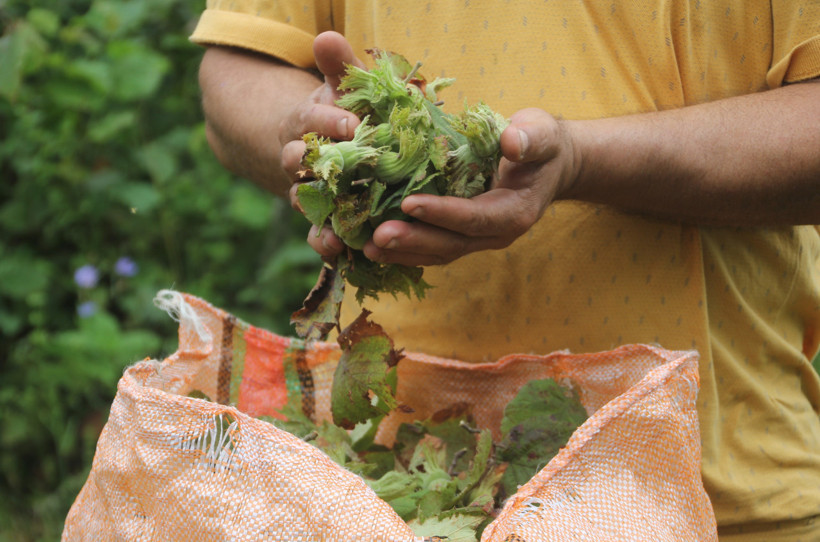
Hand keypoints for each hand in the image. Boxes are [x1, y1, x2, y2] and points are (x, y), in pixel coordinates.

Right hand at [282, 31, 364, 257]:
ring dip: (318, 213)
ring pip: (303, 201)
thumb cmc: (337, 114)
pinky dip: (324, 243)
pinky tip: (340, 253)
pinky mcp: (320, 216)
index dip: (328, 122)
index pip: (310, 119)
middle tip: (337, 171)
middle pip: (296, 162)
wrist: (314, 149)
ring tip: (335, 230)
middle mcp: (297, 158)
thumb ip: (338, 67)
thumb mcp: (338, 89)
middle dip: (313, 166)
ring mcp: (305, 189)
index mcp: (304, 123)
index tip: (352, 123)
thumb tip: (326, 36)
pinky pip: (316, 232)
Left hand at [362, 108, 578, 266]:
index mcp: (514, 213)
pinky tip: (378, 247)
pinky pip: (433, 249)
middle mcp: (495, 234)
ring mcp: (479, 240)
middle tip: (377, 236)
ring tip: (368, 248)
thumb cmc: (542, 145)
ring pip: (439, 252)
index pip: (473, 218)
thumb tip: (512, 141)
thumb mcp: (543, 133)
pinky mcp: (464, 238)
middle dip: (413, 241)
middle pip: (450, 244)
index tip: (408, 203)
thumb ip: (532, 138)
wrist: (549, 166)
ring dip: (403, 252)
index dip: (441, 213)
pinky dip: (406, 250)